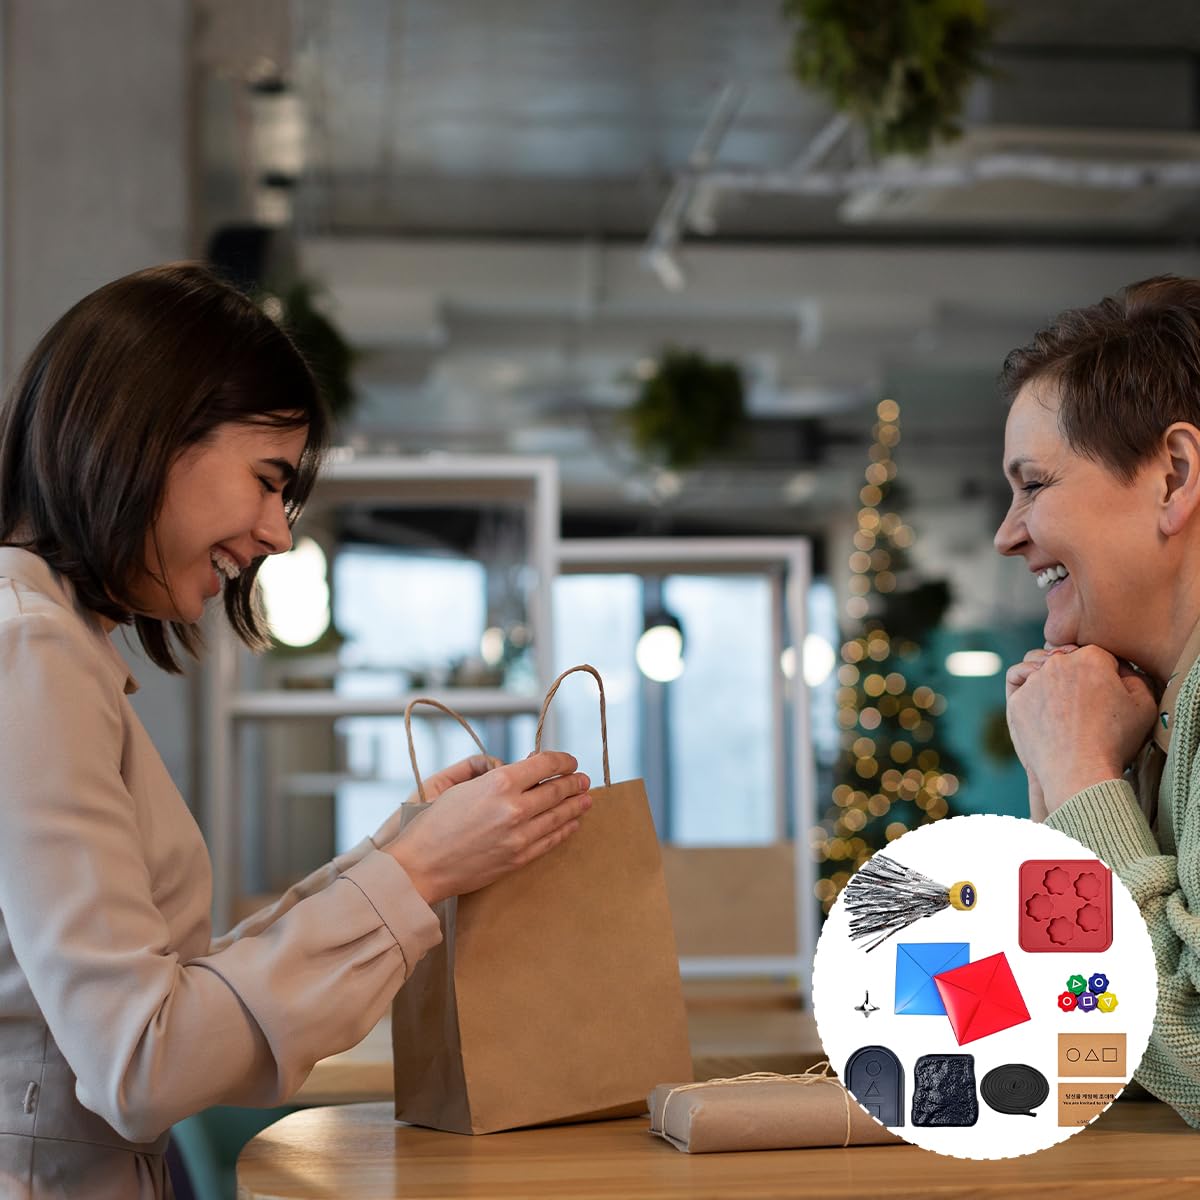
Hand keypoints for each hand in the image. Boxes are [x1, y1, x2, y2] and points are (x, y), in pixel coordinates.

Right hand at [387, 751, 591, 903]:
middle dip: (575, 782)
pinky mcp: (519, 857)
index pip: (545, 764)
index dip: (563, 760)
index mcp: (500, 782)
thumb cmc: (435, 822)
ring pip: (559, 815)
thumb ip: (496, 775)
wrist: (421, 865)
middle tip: (584, 779)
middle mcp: (514, 807)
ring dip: (576, 805)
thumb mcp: (463, 786)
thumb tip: (525, 768)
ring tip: (587, 799)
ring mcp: (520, 835)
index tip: (570, 761)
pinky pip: (551, 840)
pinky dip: (565, 829)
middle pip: (557, 789)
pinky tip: (573, 823)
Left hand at [1006, 644, 1155, 812]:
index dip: (1106, 673)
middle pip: (1068, 657)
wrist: (1080, 771)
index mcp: (1091, 657)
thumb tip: (1120, 667)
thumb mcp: (1144, 705)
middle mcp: (1059, 662)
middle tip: (1085, 696)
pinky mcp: (1017, 699)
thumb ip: (1134, 676)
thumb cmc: (1115, 741)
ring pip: (1038, 664)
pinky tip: (1038, 696)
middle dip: (1077, 672)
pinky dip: (1027, 685)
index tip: (1109, 692)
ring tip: (1060, 694)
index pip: (1099, 656)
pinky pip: (1018, 681)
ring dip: (1048, 673)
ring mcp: (1034, 680)